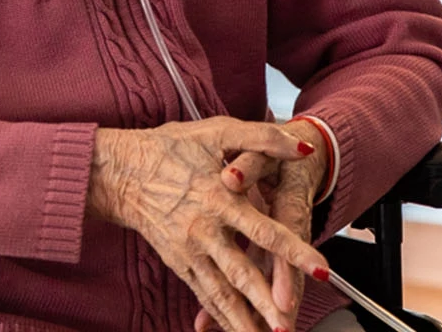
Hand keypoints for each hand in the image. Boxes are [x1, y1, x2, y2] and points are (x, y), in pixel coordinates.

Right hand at [87, 118, 329, 331]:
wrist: (121, 171)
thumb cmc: (169, 148)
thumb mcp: (217, 130)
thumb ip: (264, 138)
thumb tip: (304, 147)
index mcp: (219, 198)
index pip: (263, 230)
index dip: (293, 251)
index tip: (320, 269)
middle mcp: (204, 230)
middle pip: (242, 273)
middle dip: (268, 303)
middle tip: (289, 323)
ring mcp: (190, 251)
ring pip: (222, 293)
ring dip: (246, 320)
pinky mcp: (179, 263)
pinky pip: (205, 295)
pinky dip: (222, 318)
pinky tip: (241, 331)